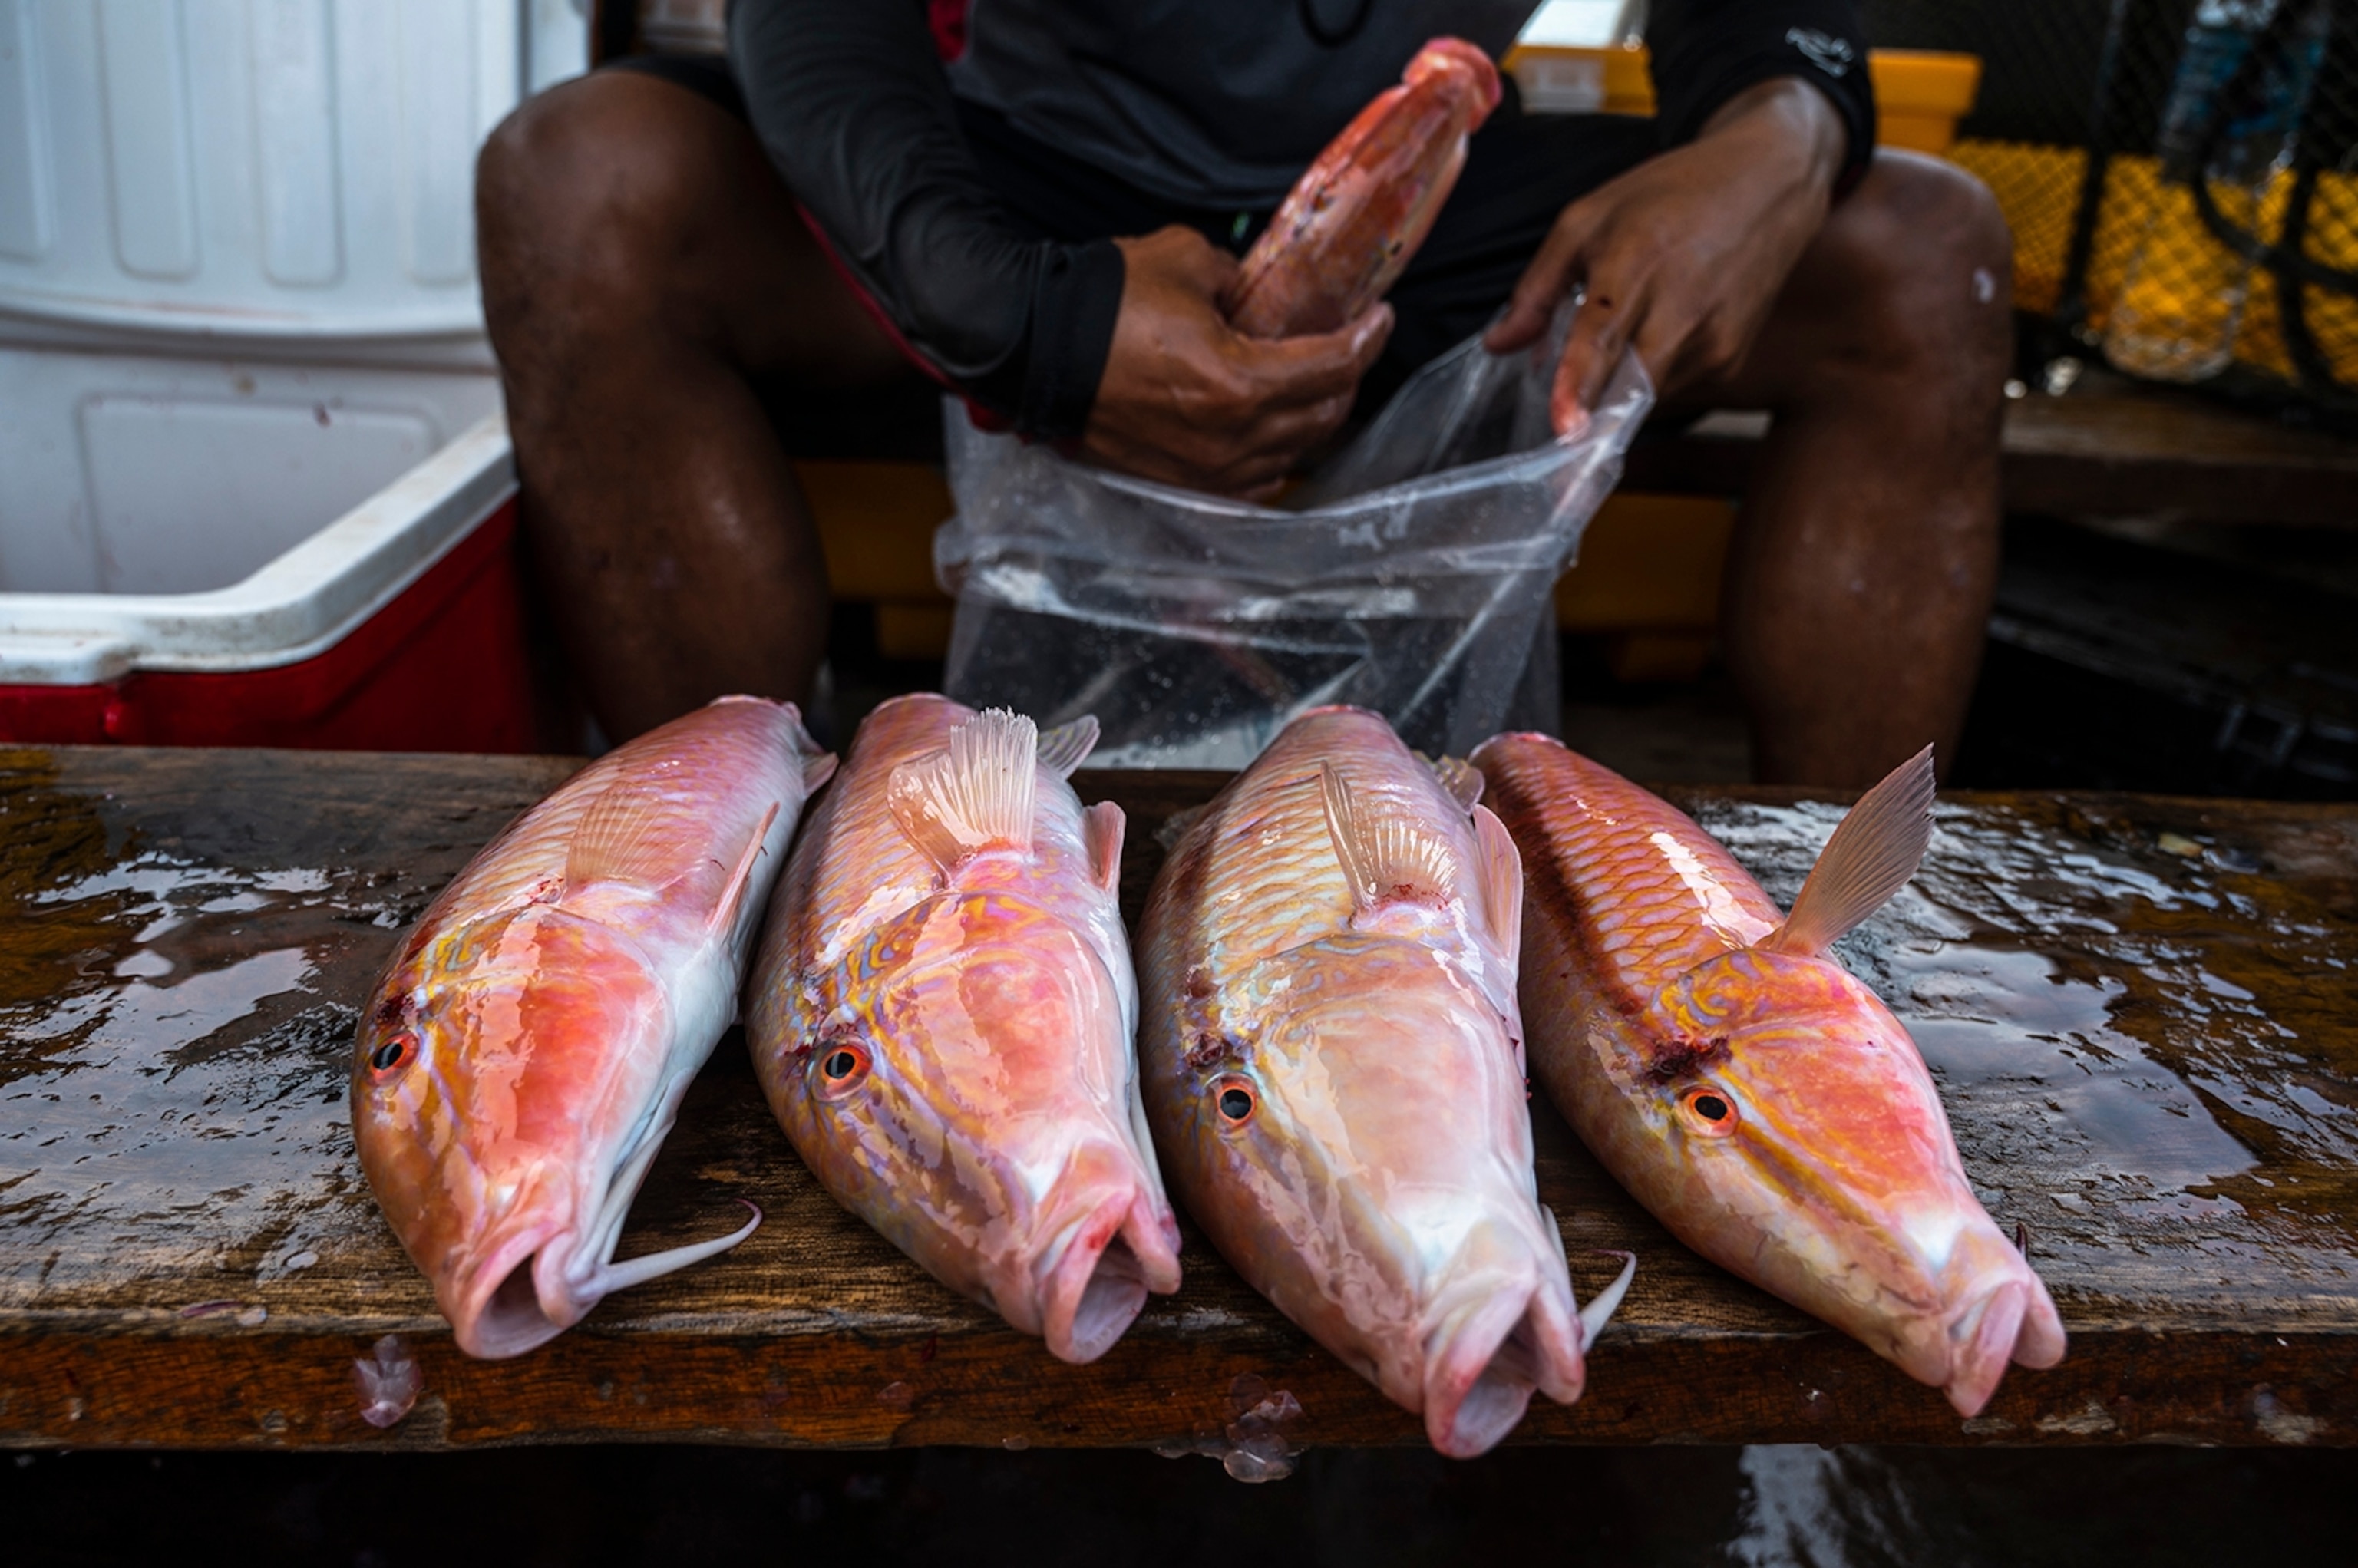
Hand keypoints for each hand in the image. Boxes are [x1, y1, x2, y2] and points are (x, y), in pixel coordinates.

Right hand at [1084, 226, 1391, 496]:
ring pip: (1291, 455)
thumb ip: (1238, 277)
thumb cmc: (1105, 303)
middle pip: (1321, 418)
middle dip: (1346, 380)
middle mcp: (1231, 440)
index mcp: (1240, 383)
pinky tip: (1272, 433)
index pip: (1332, 367)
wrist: (1035, 350)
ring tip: (1315, 387)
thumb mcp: (1186, 261)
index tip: (1378, 318)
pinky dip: (1273, 457)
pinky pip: (1251, 482)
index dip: (1366, 339)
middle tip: (1350, 348)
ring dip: (1312, 420)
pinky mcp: (1180, 483)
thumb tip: (1255, 290)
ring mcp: (1206, 471)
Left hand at [1485, 79, 1845, 433]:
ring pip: (1643, 396)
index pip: (1603, 337)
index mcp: (1637, 263)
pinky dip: (1646, 376)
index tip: (1564, 429)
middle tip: (1559, 439)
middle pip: (1626, 388)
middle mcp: (1682, 309)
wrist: (1771, 183)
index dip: (1579, 386)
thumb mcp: (1587, 219)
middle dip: (1589, 416)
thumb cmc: (1671, 195)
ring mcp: (1714, 340)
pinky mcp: (1730, 359)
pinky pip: (1670, 389)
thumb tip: (1498, 344)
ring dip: (1614, 387)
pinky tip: (1653, 334)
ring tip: (1623, 334)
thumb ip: (1538, 287)